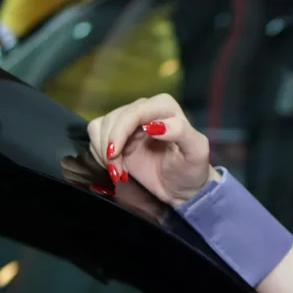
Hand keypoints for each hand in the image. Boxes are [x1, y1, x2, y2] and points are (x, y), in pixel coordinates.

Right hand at [87, 93, 213, 206]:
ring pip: (100, 126)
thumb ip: (180, 132)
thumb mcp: (196, 152)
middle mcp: (146, 108)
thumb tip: (152, 125)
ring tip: (119, 172)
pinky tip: (115, 167)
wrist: (182, 186)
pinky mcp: (118, 134)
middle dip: (111, 147)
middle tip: (118, 173)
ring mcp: (129, 121)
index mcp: (165, 106)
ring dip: (103, 152)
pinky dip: (98, 153)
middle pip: (113, 119)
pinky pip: (95, 134)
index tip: (114, 155)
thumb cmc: (191, 169)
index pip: (134, 112)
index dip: (120, 132)